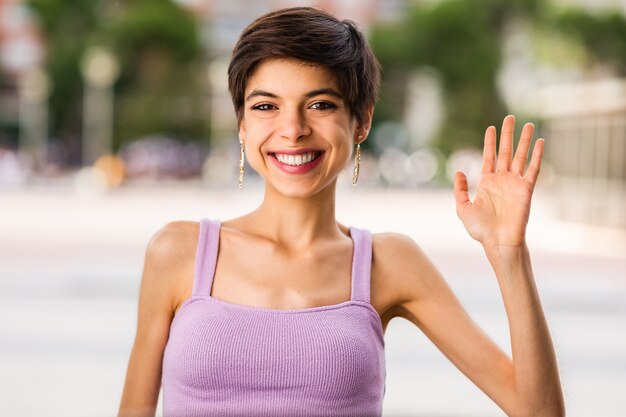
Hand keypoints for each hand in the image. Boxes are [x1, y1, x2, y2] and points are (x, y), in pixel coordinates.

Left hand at [453, 115, 543, 247]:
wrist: (498, 242)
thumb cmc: (480, 229)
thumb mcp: (463, 208)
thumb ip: (460, 190)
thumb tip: (458, 171)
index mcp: (487, 182)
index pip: (489, 157)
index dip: (490, 142)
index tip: (491, 127)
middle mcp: (502, 180)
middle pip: (505, 151)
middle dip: (508, 134)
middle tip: (510, 117)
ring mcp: (515, 183)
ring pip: (520, 156)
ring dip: (524, 140)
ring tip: (528, 124)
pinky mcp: (526, 189)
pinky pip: (533, 169)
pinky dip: (537, 155)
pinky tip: (539, 142)